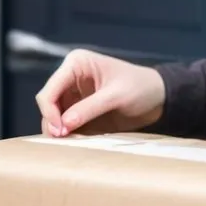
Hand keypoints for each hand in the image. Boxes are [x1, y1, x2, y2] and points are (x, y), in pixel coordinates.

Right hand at [34, 49, 165, 136]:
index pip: (50, 89)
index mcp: (77, 64)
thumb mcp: (116, 96)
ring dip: (58, 131)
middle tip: (64, 140)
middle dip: (52, 123)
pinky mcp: (78, 110)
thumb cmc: (141, 87)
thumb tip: (63, 125)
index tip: (60, 130)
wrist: (158, 97)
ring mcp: (73, 95)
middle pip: (48, 104)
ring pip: (53, 117)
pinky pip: (64, 125)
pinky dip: (67, 134)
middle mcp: (70, 77)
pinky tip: (77, 141)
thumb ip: (89, 108)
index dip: (49, 111)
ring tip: (72, 142)